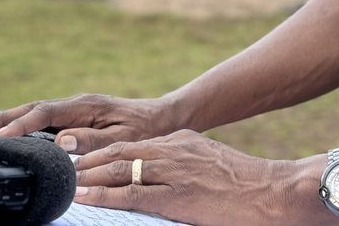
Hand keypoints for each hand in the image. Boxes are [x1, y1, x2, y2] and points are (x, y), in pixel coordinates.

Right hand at [0, 94, 175, 153]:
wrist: (164, 118)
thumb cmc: (146, 130)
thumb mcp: (123, 138)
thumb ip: (91, 140)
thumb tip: (60, 141)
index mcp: (85, 106)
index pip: (44, 114)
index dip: (19, 126)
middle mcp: (76, 104)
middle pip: (32, 109)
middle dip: (1, 119)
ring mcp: (74, 109)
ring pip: (35, 113)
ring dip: (8, 120)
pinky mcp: (75, 117)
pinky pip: (43, 119)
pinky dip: (22, 124)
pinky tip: (9, 132)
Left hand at [73, 130, 324, 225]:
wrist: (276, 191)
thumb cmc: (251, 186)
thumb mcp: (213, 166)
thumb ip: (188, 168)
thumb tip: (169, 184)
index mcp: (182, 141)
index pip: (133, 143)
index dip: (104, 150)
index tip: (83, 158)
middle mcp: (174, 150)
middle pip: (119, 150)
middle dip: (88, 159)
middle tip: (63, 167)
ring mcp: (174, 171)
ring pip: (119, 169)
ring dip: (88, 176)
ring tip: (65, 182)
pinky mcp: (176, 195)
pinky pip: (131, 194)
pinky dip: (103, 195)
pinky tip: (84, 197)